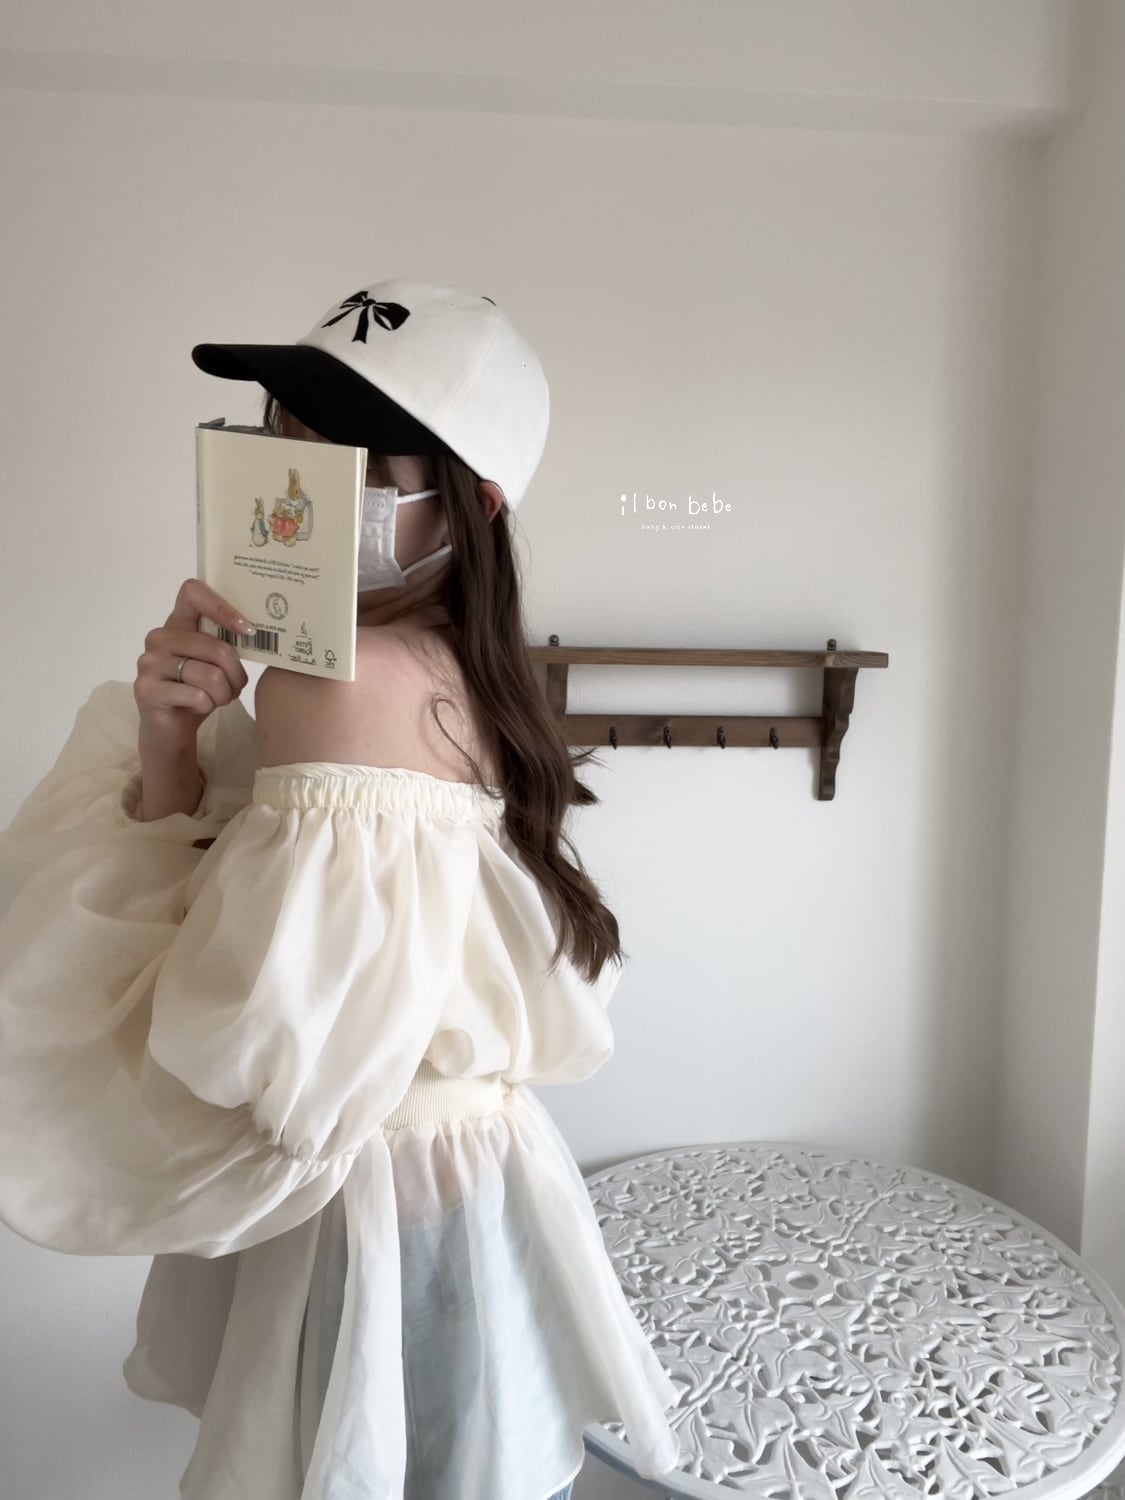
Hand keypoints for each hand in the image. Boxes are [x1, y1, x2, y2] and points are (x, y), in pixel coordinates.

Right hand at [134, 578, 253, 752]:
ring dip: (224, 693)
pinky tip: (199, 707)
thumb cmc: (198, 690)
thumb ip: (225, 643)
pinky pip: (197, 695)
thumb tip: (255, 632)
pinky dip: (208, 705)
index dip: (223, 607)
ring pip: (211, 675)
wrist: (170, 729)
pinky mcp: (146, 689)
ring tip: (218, 698)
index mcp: (178, 623)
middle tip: (235, 687)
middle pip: (217, 647)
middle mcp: (159, 637)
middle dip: (236, 673)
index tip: (247, 630)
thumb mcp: (215, 663)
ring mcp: (149, 662)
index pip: (193, 592)